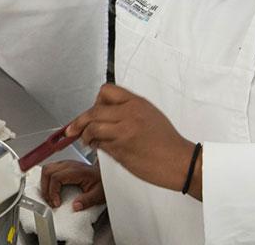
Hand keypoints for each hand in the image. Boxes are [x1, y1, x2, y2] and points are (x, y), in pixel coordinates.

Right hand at [40, 160, 104, 210]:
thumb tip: (75, 206)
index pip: (56, 177)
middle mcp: (70, 165)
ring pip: (47, 169)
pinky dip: (47, 179)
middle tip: (50, 201)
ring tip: (49, 196)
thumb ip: (87, 201)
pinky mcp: (64, 165)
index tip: (56, 203)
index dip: (53, 191)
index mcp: (78, 171)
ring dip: (44, 183)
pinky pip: (50, 169)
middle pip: (48, 171)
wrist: (105, 175)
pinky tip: (51, 189)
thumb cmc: (101, 183)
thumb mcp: (98, 195)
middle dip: (46, 189)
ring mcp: (66, 163)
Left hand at [65, 84, 196, 192]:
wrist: (181, 162)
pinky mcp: (122, 150)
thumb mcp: (149, 115)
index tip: (92, 110)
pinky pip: (100, 144)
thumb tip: (104, 116)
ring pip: (92, 127)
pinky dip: (95, 147)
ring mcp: (125, 132)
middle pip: (93, 110)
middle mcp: (129, 114)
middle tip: (74, 128)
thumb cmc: (167, 142)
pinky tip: (98, 148)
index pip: (106, 91)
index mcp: (137, 103)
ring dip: (84, 135)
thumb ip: (127, 112)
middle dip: (80, 120)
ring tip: (86, 140)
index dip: (96, 101)